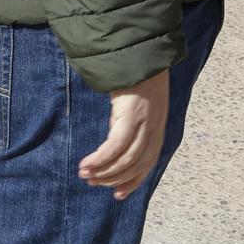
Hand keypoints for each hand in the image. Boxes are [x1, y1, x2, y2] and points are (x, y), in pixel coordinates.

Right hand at [77, 68, 169, 199]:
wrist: (139, 48)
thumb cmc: (135, 75)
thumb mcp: (138, 103)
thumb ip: (130, 122)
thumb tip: (114, 142)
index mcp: (158, 124)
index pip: (149, 161)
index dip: (134, 180)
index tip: (119, 194)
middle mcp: (154, 125)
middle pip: (137, 163)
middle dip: (115, 178)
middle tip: (94, 182)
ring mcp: (144, 120)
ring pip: (126, 159)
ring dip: (104, 172)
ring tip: (86, 175)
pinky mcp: (131, 113)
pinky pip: (115, 146)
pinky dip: (100, 159)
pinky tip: (86, 164)